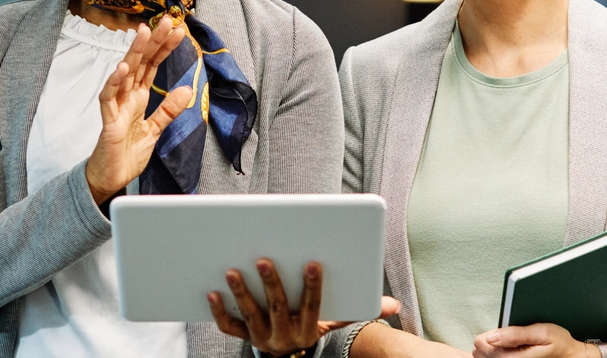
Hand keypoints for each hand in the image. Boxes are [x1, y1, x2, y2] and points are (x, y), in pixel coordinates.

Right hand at [85, 15, 189, 203]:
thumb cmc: (127, 153)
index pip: (153, 66)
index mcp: (139, 97)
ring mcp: (116, 107)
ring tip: (143, 32)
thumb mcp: (155, 130)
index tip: (178, 31)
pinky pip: (109, 98)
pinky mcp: (108, 122)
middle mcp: (127, 97)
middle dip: (153, 41)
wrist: (111, 178)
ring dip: (133, 52)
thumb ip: (169, 110)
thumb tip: (187, 89)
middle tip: (167, 20)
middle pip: (141, 63)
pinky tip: (122, 67)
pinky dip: (114, 82)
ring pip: (125, 74)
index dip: (164, 48)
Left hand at [208, 258, 399, 355]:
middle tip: (264, 259)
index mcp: (308, 328)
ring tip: (232, 271)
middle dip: (271, 284)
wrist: (290, 357)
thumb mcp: (337, 323)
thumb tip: (395, 307)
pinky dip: (218, 311)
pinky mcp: (243, 336)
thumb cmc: (312, 327)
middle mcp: (284, 336)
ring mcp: (262, 337)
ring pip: (250, 316)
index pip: (312, 306)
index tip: (313, 263)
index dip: (313, 287)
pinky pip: (228, 326)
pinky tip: (211, 292)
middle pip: (277, 309)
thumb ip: (362, 310)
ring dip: (241, 294)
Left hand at [472, 324, 592, 357]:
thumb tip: (491, 336)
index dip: (489, 334)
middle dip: (491, 341)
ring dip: (494, 348)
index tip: (501, 331)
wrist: (570, 357)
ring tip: (512, 345)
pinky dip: (499, 353)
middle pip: (481, 352)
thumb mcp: (541, 332)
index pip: (481, 344)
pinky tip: (511, 350)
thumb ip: (515, 334)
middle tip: (509, 338)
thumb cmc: (558, 344)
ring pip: (486, 357)